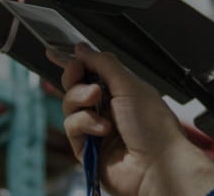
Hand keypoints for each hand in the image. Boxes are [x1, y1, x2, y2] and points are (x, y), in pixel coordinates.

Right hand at [47, 44, 213, 195]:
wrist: (158, 165)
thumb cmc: (155, 128)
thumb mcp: (130, 85)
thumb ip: (103, 64)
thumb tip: (82, 48)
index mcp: (122, 90)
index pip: (92, 71)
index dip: (75, 62)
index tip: (55, 52)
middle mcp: (108, 108)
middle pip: (75, 86)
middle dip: (74, 78)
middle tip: (77, 72)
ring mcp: (96, 128)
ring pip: (70, 105)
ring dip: (81, 99)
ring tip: (96, 101)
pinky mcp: (86, 148)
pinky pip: (72, 126)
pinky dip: (85, 123)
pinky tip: (102, 129)